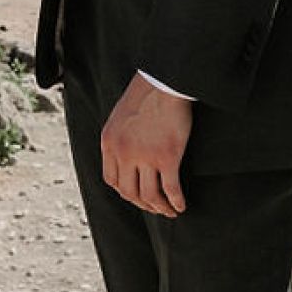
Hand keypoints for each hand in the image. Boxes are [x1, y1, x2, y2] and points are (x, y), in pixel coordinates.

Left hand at [99, 74, 191, 218]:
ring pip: (150, 196)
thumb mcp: (120, 116)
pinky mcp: (167, 156)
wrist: (164, 81)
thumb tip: (124, 157)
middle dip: (143, 204)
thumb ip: (118, 138)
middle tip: (155, 207)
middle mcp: (124, 152)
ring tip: (170, 211)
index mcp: (110, 142)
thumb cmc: (146, 94)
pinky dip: (176, 202)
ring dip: (160, 208)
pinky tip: (182, 205)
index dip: (125, 192)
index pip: (112, 180)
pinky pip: (171, 189)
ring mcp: (145, 156)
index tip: (137, 195)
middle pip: (129, 192)